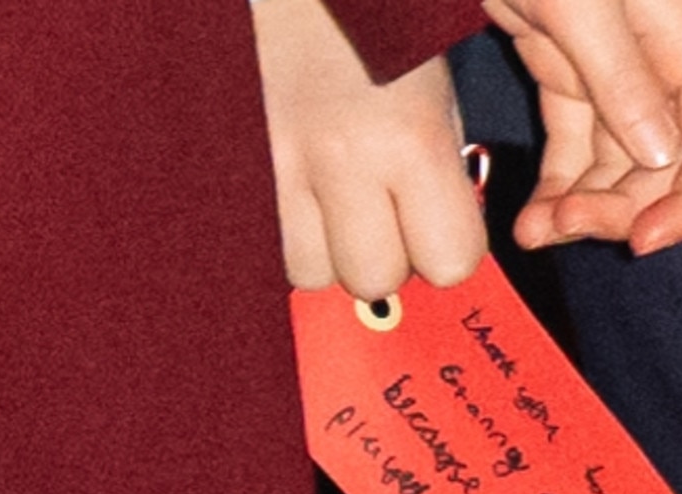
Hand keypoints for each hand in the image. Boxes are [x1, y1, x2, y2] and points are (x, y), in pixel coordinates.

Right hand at [253, 0, 486, 299]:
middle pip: (375, 281)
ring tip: (331, 198)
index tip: (440, 223)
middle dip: (386, 256)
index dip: (450, 249)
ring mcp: (276, 165)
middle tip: (382, 208)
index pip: (450, 263)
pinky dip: (284, 234)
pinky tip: (294, 193)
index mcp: (407, 137)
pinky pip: (262, 246)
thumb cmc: (372, 20)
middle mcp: (340, 159)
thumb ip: (442, 173)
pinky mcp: (231, 165)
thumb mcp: (434, 92)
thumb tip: (442, 242)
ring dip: (328, 251)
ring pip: (311, 275)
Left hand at [482, 0, 681, 254]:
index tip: (645, 240)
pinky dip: (557, 185)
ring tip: (536, 230)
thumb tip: (660, 156)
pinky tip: (532, 217)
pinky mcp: (569, 76)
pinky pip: (576, 148)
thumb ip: (622, 77)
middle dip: (621, 211)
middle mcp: (658, 69)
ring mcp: (613, 76)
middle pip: (664, 169)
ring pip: (616, 168)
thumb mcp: (580, 2)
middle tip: (562, 227)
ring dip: (582, 208)